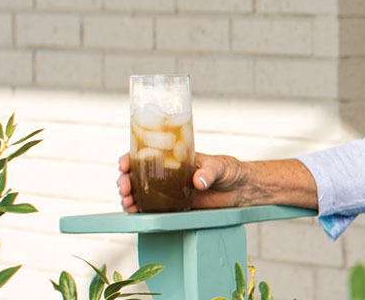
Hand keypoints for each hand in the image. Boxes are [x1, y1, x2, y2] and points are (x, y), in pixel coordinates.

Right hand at [116, 152, 253, 211]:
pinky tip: (132, 210)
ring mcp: (167, 189)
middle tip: (124, 187)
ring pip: (139, 190)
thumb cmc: (230, 171)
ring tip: (126, 201)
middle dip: (125, 180)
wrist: (240, 189)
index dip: (130, 158)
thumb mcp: (220, 167)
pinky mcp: (172, 204)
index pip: (146, 154)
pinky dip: (137, 207)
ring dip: (128, 195)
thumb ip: (209, 173)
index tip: (124, 165)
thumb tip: (199, 182)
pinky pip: (150, 205)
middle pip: (137, 174)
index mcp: (174, 158)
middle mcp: (167, 173)